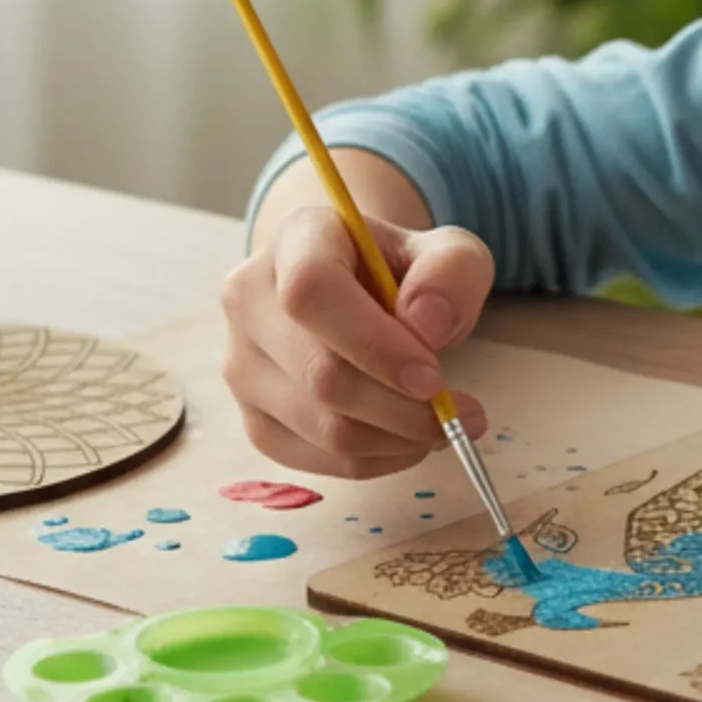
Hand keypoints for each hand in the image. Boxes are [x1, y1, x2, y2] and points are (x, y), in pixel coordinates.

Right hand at [221, 201, 497, 481]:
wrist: (356, 293)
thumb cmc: (403, 273)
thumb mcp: (448, 254)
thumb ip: (452, 273)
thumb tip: (428, 324)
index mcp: (295, 240)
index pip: (311, 291)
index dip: (373, 344)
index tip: (433, 377)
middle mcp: (250, 299)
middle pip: (319, 373)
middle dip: (402, 408)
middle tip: (459, 413)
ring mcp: (242, 363)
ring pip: (321, 426)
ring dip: (396, 439)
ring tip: (442, 425)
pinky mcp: (254, 417)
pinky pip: (316, 459)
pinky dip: (375, 461)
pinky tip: (406, 439)